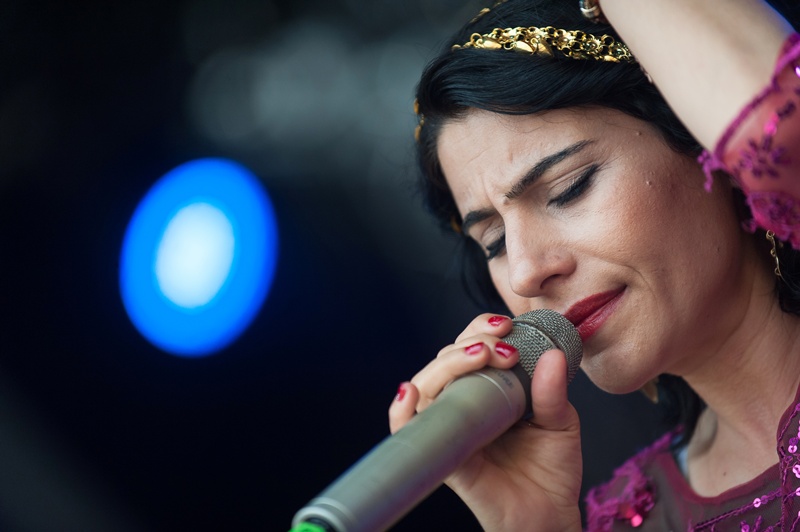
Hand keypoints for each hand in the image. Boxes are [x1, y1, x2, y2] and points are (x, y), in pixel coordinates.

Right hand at [388, 314, 582, 530]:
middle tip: (501, 347)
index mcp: (487, 391)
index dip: (478, 330)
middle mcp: (463, 406)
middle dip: (468, 343)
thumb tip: (554, 355)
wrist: (551, 517)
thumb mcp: (560, 422)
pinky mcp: (444, 456)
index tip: (505, 325)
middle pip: (443, 362)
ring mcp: (450, 429)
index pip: (468, 349)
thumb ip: (553, 391)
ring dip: (446, 365)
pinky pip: (411, 432)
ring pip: (426, 386)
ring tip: (479, 357)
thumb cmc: (551, 472)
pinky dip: (401, 412)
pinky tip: (409, 393)